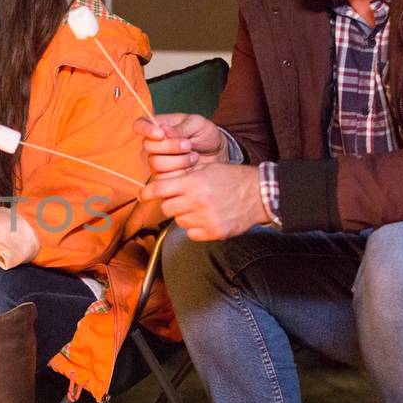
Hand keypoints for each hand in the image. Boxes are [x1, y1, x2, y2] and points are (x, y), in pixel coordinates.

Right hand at [136, 113, 226, 177]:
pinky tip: (191, 166)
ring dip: (178, 160)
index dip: (145, 129)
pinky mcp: (163, 176)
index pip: (140, 124)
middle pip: (147, 146)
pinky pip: (163, 177)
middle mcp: (153, 144)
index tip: (161, 134)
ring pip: (155, 163)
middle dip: (170, 146)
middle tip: (188, 145)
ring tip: (193, 156)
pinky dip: (180, 171)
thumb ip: (180, 127)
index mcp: (158, 126)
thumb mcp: (197, 124)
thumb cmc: (205, 135)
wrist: (217, 154)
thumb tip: (163, 131)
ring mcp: (156, 161)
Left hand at [152, 162, 270, 240]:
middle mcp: (197, 200)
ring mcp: (205, 218)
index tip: (143, 195)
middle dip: (171, 204)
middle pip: (166, 208)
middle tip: (183, 200)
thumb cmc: (233, 179)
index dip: (147, 193)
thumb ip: (185, 176)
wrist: (260, 194)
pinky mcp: (213, 232)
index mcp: (193, 182)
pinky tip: (206, 218)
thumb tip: (161, 184)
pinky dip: (195, 228)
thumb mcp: (208, 168)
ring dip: (185, 216)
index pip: (159, 188)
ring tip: (200, 208)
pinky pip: (191, 234)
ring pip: (179, 221)